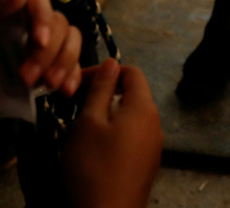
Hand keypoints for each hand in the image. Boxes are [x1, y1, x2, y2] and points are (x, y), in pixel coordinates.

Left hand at [0, 0, 82, 137]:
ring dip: (63, 62)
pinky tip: (65, 91)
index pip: (39, 2)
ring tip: (46, 85)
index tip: (39, 40)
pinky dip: (72, 76)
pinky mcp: (39, 75)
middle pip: (60, 25)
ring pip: (69, 43)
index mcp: (7, 10)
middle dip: (49, 52)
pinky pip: (67, 68)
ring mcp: (34, 51)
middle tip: (28, 77)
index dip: (44, 18)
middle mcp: (25, 26)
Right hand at [63, 60, 162, 207]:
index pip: (131, 72)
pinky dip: (113, 134)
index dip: (105, 71)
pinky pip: (131, 138)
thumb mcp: (89, 122)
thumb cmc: (93, 166)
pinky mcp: (146, 166)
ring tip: (80, 127)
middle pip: (132, 95)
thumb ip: (101, 89)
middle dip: (103, 94)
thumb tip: (111, 63)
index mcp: (144, 108)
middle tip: (74, 105)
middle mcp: (155, 124)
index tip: (79, 83)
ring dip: (106, 115)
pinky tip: (94, 149)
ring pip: (130, 118)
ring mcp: (153, 148)